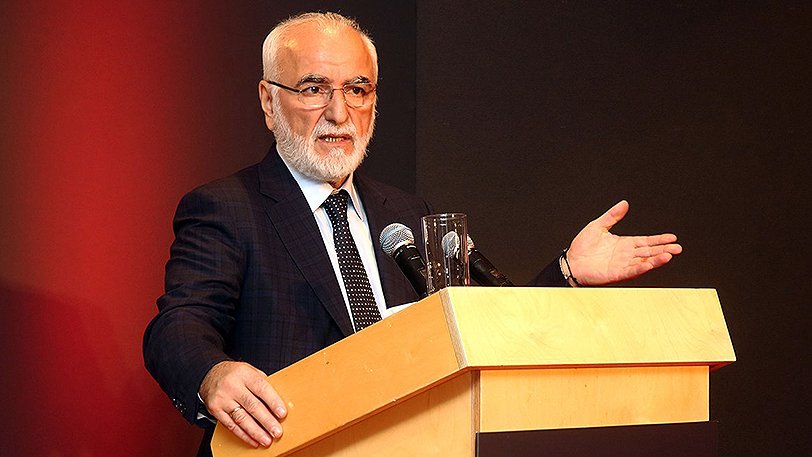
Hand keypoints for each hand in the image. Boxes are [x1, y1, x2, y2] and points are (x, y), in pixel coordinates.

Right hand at [199, 361, 286, 447]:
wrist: (210, 375)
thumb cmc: (234, 374)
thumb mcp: (249, 371)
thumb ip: (262, 383)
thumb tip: (277, 402)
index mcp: (244, 374)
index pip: (261, 388)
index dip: (273, 402)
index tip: (282, 413)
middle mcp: (232, 386)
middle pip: (252, 406)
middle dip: (266, 421)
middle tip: (277, 431)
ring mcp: (222, 399)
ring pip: (241, 418)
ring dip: (256, 432)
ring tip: (267, 440)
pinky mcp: (215, 410)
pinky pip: (231, 425)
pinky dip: (243, 435)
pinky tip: (253, 440)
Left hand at [567, 200, 681, 284]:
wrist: (570, 261)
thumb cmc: (582, 247)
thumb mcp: (598, 226)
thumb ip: (612, 216)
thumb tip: (624, 203)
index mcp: (623, 243)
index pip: (646, 241)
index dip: (659, 239)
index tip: (672, 237)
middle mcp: (625, 255)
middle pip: (649, 252)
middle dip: (663, 249)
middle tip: (678, 248)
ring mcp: (622, 265)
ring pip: (643, 261)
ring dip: (656, 259)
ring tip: (669, 255)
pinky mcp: (616, 274)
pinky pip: (631, 271)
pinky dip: (641, 268)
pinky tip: (650, 264)